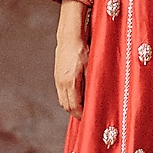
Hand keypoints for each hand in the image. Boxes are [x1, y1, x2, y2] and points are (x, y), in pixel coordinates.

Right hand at [54, 0, 90, 119]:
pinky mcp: (57, 74)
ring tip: (82, 107)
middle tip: (86, 115)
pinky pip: (61, 91)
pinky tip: (76, 95)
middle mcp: (62, 82)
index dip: (81, 114)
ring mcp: (57, 78)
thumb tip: (95, 96)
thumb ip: (92, 82)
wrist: (70, 35)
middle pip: (66, 105)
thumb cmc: (84, 48)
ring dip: (70, 105)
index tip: (88, 118)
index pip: (74, 106)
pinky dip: (67, 97)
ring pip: (62, 99)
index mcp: (71, 82)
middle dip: (75, 112)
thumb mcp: (92, 66)